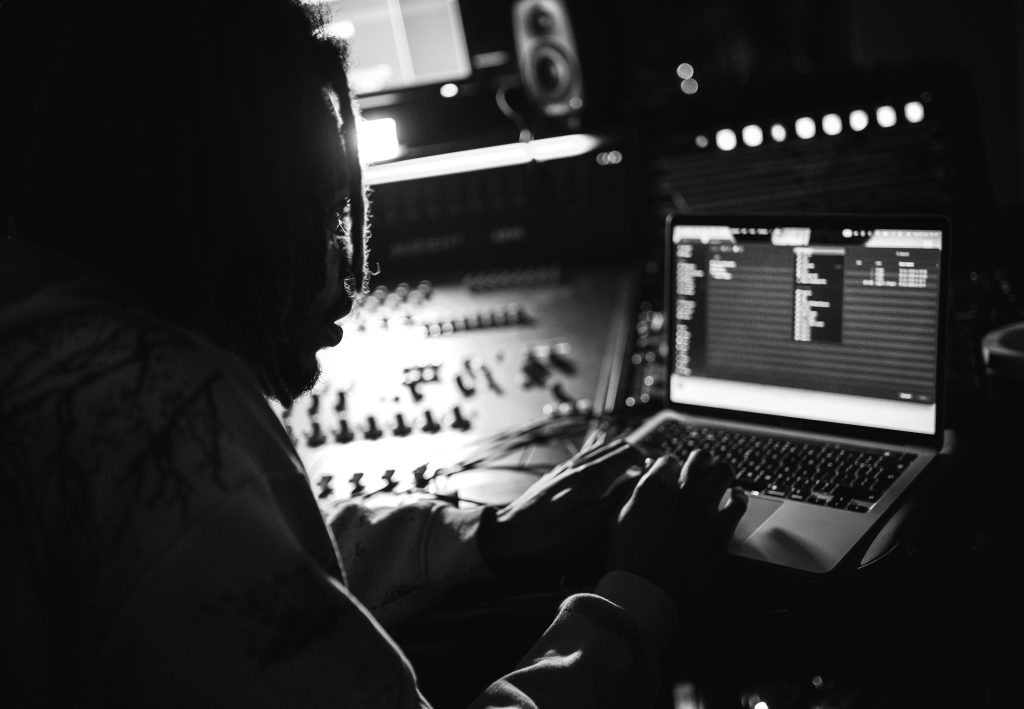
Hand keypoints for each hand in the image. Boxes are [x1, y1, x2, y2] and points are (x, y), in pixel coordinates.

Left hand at [477, 439, 646, 577]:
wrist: (507, 537)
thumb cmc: (548, 538)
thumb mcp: (588, 527)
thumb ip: (616, 501)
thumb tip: (639, 481)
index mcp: (590, 477)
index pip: (629, 452)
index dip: (651, 455)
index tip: (666, 464)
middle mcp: (578, 466)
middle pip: (616, 446)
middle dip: (640, 451)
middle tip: (657, 464)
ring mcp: (566, 469)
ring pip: (601, 449)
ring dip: (622, 452)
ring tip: (638, 465)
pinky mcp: (556, 476)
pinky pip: (587, 457)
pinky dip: (604, 457)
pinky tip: (606, 468)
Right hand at [607, 450, 746, 597]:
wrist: (645, 590)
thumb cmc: (628, 559)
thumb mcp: (618, 518)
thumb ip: (633, 495)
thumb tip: (644, 483)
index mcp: (653, 487)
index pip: (669, 460)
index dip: (672, 466)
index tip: (674, 472)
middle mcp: (680, 492)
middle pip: (699, 458)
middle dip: (700, 462)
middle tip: (701, 469)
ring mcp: (703, 510)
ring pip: (723, 472)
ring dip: (721, 472)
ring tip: (721, 478)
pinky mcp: (720, 530)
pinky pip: (739, 502)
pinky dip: (739, 497)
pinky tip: (735, 498)